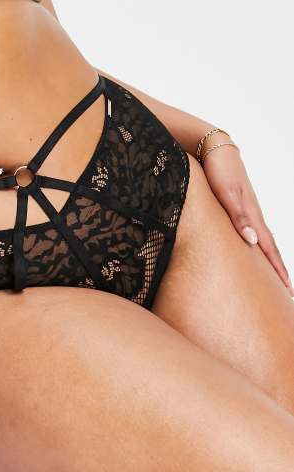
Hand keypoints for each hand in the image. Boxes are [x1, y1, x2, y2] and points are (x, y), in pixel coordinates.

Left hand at [202, 144, 293, 295]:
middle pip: (270, 250)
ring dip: (270, 261)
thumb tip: (251, 242)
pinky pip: (253, 234)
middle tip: (287, 293)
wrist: (214, 148)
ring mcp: (248, 212)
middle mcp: (253, 216)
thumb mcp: (227, 194)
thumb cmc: (218, 171)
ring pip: (263, 242)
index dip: (277, 271)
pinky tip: (255, 252)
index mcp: (252, 217)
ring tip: (275, 278)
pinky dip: (258, 247)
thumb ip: (238, 217)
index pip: (269, 250)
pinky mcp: (240, 208)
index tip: (286, 290)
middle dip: (278, 272)